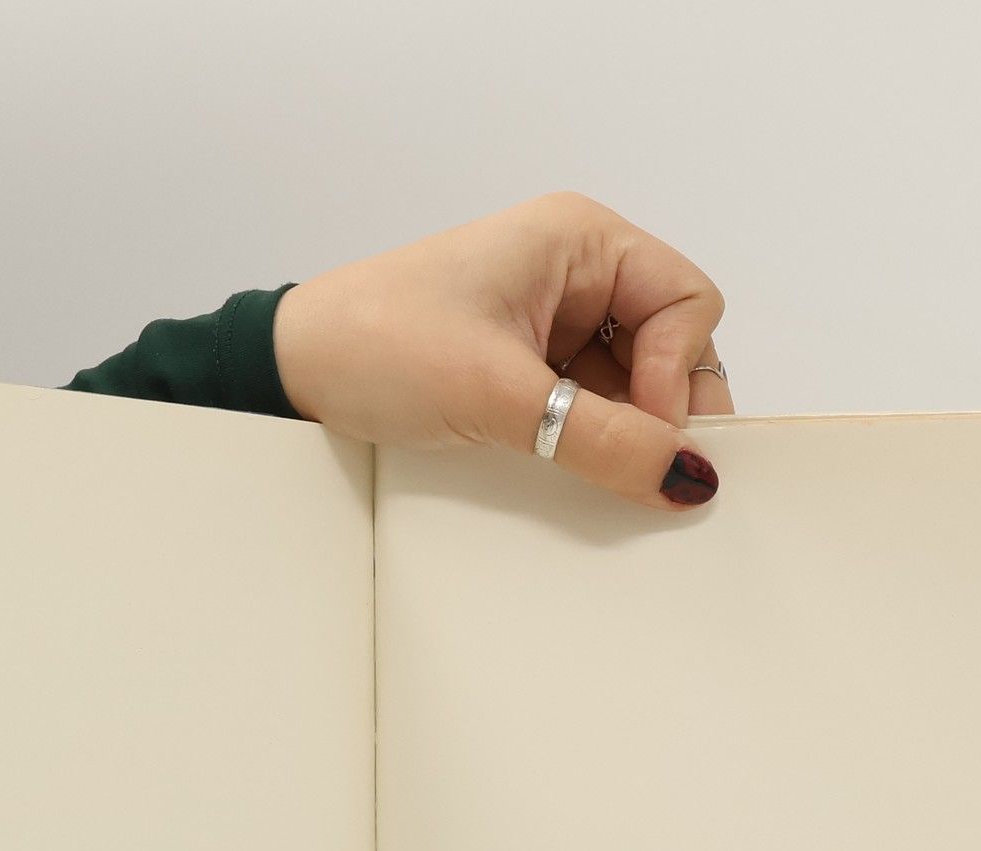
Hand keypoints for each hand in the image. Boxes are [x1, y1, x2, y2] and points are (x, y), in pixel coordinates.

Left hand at [272, 191, 731, 510]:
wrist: (290, 374)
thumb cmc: (379, 347)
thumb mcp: (498, 396)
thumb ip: (602, 440)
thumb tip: (690, 479)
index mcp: (580, 241)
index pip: (687, 303)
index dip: (682, 373)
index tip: (646, 435)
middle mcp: (577, 274)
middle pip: (674, 346)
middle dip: (664, 410)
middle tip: (636, 469)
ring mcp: (553, 325)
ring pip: (636, 388)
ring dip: (625, 434)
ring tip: (591, 474)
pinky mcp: (527, 373)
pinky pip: (592, 411)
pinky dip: (592, 446)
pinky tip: (571, 475)